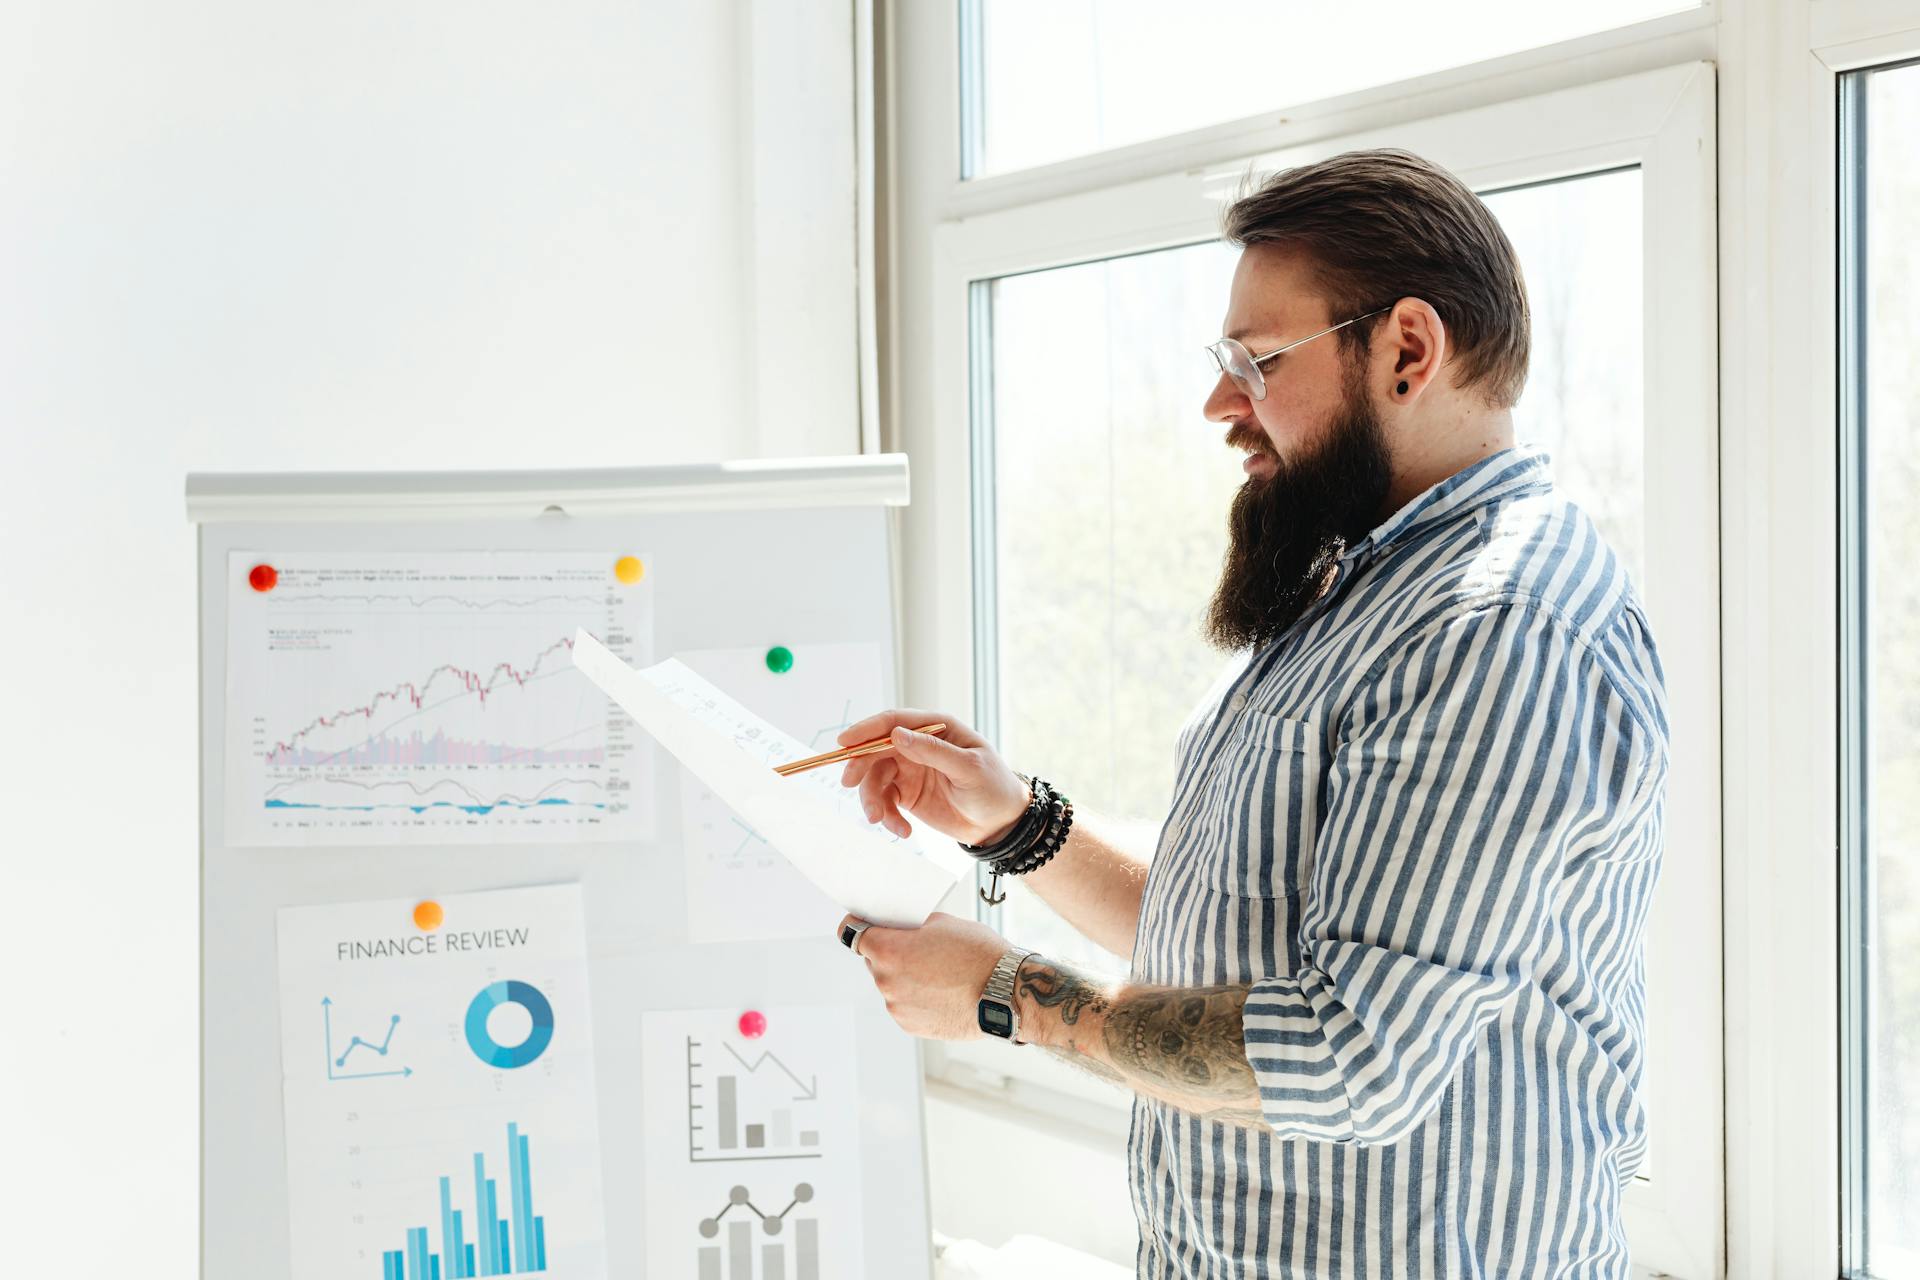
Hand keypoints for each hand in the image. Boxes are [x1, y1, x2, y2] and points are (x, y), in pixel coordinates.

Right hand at [835, 709, 1028, 843]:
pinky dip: (887, 817)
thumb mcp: (968, 768)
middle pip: (877, 749)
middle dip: (861, 766)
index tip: (844, 744)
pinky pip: (885, 801)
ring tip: (879, 820)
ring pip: (876, 778)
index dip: (866, 730)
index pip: (894, 721)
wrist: (1001, 824)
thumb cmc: (993, 788)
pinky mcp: (907, 794)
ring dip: (872, 799)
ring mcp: (911, 769)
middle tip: (850, 784)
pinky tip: (902, 831)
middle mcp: (918, 744)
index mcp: (937, 727)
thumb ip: (933, 751)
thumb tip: (896, 735)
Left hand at [837, 911, 1007, 1040]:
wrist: (1005, 993)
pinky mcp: (911, 1026)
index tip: (863, 925)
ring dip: (905, 978)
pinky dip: (916, 998)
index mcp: (889, 951)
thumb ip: (914, 927)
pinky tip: (941, 991)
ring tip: (937, 973)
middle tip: (918, 949)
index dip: (858, 925)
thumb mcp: (943, 922)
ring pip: (891, 984)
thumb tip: (906, 932)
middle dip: (890, 953)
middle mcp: (886, 982)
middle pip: (874, 960)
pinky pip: (905, 1005)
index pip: (853, 933)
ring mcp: (897, 1007)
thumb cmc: (979, 956)